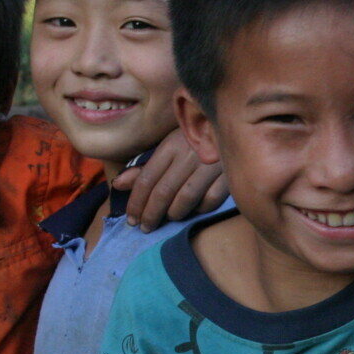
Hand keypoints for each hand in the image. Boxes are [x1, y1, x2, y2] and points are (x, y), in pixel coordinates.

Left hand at [113, 127, 227, 230]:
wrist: (235, 125)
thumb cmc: (198, 139)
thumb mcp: (170, 146)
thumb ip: (145, 167)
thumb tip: (118, 185)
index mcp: (171, 145)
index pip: (146, 179)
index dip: (136, 202)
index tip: (131, 219)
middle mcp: (188, 155)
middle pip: (163, 191)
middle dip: (151, 213)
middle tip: (145, 228)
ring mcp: (210, 165)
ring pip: (186, 197)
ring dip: (174, 213)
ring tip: (169, 218)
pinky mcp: (229, 174)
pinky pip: (211, 199)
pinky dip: (201, 209)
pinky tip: (195, 211)